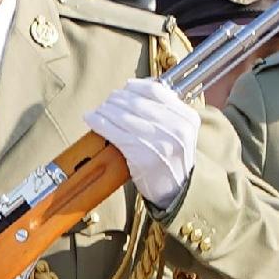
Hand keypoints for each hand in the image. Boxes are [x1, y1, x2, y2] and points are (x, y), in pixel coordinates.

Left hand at [82, 78, 203, 209]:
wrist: (176, 191)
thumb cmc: (173, 161)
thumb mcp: (181, 132)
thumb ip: (167, 111)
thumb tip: (136, 89)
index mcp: (187, 118)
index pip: (157, 91)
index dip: (136, 87)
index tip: (126, 87)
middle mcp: (175, 128)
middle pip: (137, 102)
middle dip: (117, 99)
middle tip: (108, 102)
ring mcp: (159, 142)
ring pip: (123, 115)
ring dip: (105, 109)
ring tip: (98, 110)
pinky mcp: (141, 155)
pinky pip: (114, 132)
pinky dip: (99, 122)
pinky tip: (91, 119)